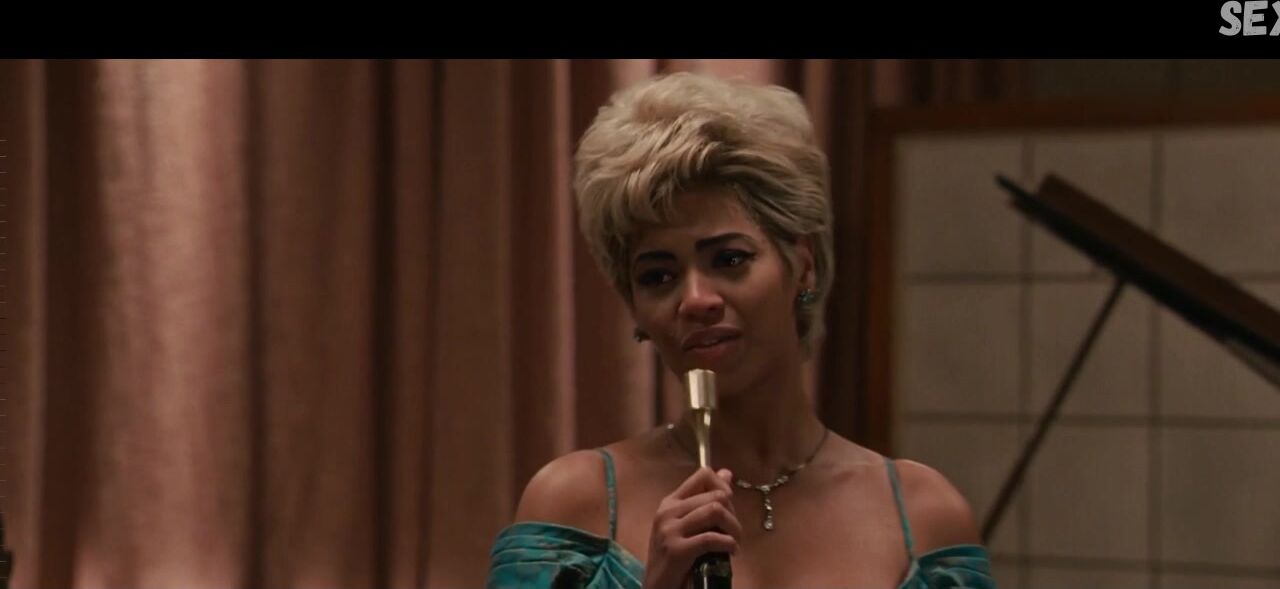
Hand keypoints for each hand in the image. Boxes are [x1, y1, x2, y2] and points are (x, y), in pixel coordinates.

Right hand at [641, 467, 740, 588]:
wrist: (657, 586)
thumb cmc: (673, 556)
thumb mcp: (687, 525)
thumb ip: (704, 500)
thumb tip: (726, 473)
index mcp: (670, 502)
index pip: (703, 475)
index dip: (723, 486)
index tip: (730, 505)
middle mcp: (668, 511)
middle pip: (715, 495)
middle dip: (733, 514)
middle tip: (735, 531)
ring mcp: (670, 530)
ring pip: (715, 511)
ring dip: (733, 528)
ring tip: (734, 542)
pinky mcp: (677, 550)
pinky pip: (711, 538)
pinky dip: (728, 543)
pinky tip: (731, 551)